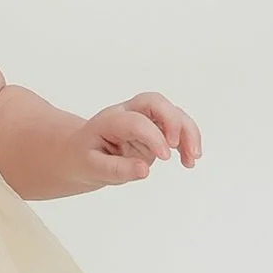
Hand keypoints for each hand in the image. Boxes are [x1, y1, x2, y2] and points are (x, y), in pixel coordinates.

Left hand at [75, 91, 201, 185]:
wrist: (80, 153)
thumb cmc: (84, 158)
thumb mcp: (92, 168)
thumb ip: (116, 169)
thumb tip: (144, 170)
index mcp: (110, 120)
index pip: (136, 121)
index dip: (153, 136)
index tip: (165, 158)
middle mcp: (128, 113)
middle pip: (155, 102)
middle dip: (173, 121)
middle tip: (178, 146)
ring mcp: (143, 119)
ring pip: (172, 112)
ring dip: (187, 132)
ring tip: (192, 158)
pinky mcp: (155, 129)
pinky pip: (177, 127)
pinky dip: (188, 140)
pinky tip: (189, 161)